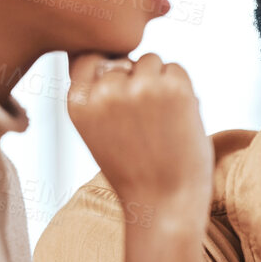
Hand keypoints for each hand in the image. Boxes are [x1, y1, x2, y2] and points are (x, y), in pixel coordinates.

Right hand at [67, 52, 211, 222]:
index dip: (107, 72)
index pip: (88, 58)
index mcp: (78, 102)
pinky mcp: (173, 88)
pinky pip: (176, 69)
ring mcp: (140, 87)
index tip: (120, 97)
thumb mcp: (97, 132)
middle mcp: (104, 91)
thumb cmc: (134, 171)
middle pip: (123, 59)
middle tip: (145, 120)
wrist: (164, 205)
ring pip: (151, 61)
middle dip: (136, 80)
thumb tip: (117, 57)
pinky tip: (178, 120)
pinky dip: (181, 89)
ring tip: (161, 122)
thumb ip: (98, 96)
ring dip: (160, 82)